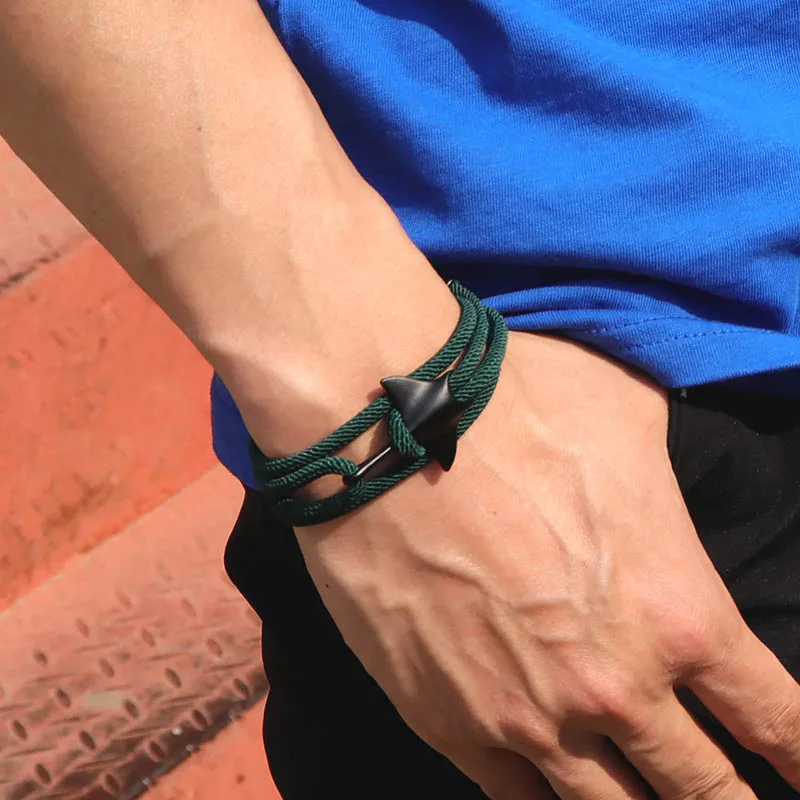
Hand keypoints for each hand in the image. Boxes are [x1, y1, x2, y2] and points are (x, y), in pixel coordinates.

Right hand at [289, 331, 799, 798]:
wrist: (383, 431)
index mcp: (677, 611)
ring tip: (641, 792)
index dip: (799, 755)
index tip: (799, 771)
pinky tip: (552, 782)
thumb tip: (664, 499)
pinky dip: (544, 793)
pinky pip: (516, 798)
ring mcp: (528, 719)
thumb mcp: (628, 417)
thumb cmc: (510, 408)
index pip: (776, 720)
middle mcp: (613, 686)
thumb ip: (667, 483)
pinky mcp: (448, 723)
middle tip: (729, 797)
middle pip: (702, 788)